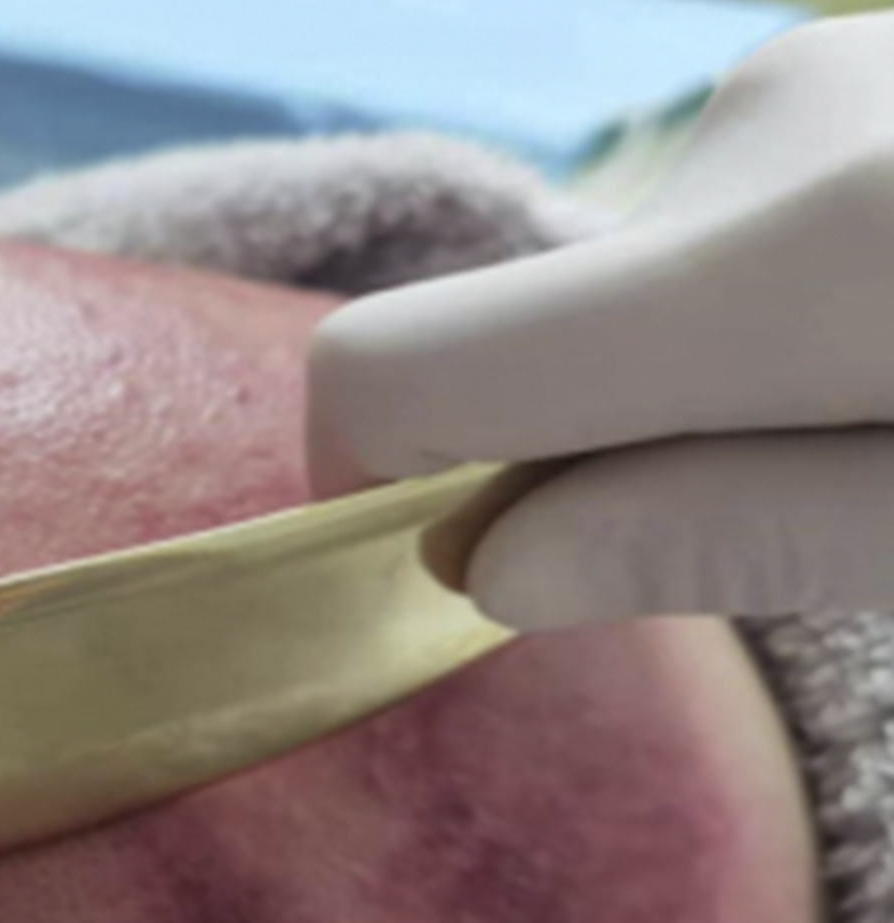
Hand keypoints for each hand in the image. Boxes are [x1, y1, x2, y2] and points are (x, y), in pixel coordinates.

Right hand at [308, 13, 893, 628]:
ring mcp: (816, 72)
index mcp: (781, 264)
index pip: (393, 368)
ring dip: (699, 393)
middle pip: (519, 338)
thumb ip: (732, 540)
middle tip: (798, 523)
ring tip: (888, 420)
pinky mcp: (856, 71)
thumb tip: (494, 568)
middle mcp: (758, 130)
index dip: (363, 483)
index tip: (458, 570)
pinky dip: (766, 324)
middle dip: (585, 456)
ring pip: (634, 295)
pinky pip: (720, 235)